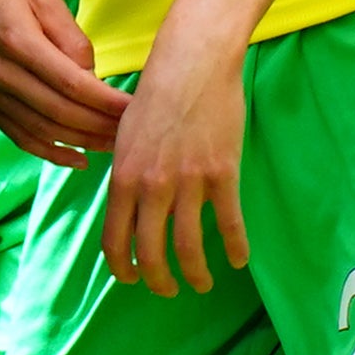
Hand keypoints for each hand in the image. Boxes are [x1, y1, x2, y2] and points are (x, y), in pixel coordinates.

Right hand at [0, 0, 124, 162]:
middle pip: (60, 111)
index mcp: (19, 42)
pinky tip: (78, 159)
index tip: (132, 108)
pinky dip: (51, 153)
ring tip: (113, 147)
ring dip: (82, 142)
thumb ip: (70, 37)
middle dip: (100, 125)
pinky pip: (21, 137)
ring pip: (43, 129)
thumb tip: (91, 75)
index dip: (105, 101)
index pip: (71, 83)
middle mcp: (2, 73)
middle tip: (131, 131)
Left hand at [101, 18, 251, 292]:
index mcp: (123, 178)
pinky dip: (236, 248)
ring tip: (202, 283)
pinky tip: (238, 260)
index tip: (133, 279)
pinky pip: (230, 223)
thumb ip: (126, 176)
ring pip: (190, 247)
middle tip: (168, 291)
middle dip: (159, 281)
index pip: (116, 240)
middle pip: (152, 253)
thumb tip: (126, 209)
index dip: (123, 268)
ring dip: (196, 274)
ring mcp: (189, 182)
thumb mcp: (124, 136)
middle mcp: (152, 186)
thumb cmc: (156, 94)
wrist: (193, 63)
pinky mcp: (222, 174)